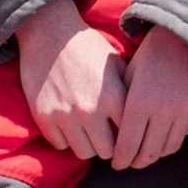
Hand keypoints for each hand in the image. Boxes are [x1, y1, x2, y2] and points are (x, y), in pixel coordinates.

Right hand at [16, 0, 126, 160]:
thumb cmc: (89, 48)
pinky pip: (60, 145)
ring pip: (84, 153)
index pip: (129, 136)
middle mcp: (90, 109)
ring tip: (92, 134)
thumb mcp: (117, 66)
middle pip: (107, 152)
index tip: (129, 136)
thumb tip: (144, 120)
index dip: (130, 138)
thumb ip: (129, 93)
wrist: (51, 34)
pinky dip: (67, 140)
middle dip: (110, 147)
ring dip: (89, 146)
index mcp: (113, 96)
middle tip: (110, 140)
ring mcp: (64, 115)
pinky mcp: (43, 117)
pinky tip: (72, 126)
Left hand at [112, 27, 187, 169]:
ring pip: (170, 147)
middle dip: (137, 162)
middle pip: (149, 154)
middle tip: (132, 162)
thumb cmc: (149, 56)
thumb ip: (121, 108)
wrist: (185, 34)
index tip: (118, 163)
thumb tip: (113, 136)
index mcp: (139, 103)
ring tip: (150, 149)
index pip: (127, 147)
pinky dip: (177, 135)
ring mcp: (186, 108)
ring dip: (158, 152)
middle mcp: (163, 110)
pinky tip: (168, 129)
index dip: (121, 160)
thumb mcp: (127, 78)